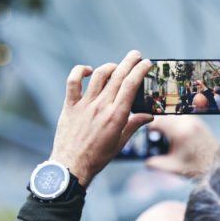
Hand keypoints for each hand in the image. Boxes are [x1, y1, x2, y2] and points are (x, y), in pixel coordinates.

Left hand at [50, 50, 153, 185]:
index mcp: (116, 116)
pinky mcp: (70, 106)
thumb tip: (149, 116)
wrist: (71, 166)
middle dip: (129, 62)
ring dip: (110, 66)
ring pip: (99, 75)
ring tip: (116, 66)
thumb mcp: (120, 142)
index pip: (131, 85)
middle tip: (136, 55)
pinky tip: (88, 71)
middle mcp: (101, 107)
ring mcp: (84, 105)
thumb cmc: (98, 157)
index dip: (139, 70)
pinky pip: (73, 82)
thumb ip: (134, 125)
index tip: (145, 63)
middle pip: (118, 76)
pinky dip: (79, 71)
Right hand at [145, 116, 219, 177]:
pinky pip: (182, 115)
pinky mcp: (198, 122)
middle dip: (156, 121)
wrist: (218, 165)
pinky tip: (172, 129)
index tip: (144, 131)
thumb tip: (146, 162)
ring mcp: (194, 121)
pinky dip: (174, 119)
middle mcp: (187, 123)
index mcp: (179, 132)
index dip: (147, 125)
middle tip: (149, 129)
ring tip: (160, 129)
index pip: (157, 121)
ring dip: (166, 118)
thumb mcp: (173, 168)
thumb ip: (156, 164)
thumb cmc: (197, 168)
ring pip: (174, 113)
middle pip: (165, 115)